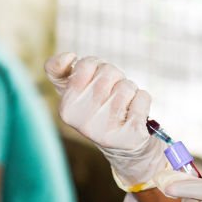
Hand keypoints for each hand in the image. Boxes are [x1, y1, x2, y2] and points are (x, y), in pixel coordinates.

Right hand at [44, 53, 168, 190]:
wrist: (123, 144)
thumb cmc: (98, 107)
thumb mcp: (74, 89)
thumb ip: (58, 69)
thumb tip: (68, 57)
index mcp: (67, 108)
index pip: (85, 64)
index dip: (96, 66)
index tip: (95, 80)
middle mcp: (83, 121)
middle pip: (108, 72)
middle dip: (116, 77)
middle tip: (113, 94)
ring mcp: (107, 130)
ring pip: (126, 86)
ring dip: (130, 89)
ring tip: (124, 105)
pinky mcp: (131, 134)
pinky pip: (142, 97)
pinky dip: (142, 99)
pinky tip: (135, 113)